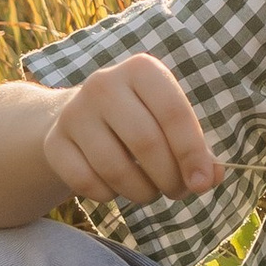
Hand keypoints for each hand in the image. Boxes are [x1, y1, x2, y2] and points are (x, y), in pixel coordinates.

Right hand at [39, 53, 223, 208]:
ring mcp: (74, 112)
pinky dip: (108, 195)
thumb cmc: (141, 120)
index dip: (192, 153)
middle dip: (169, 178)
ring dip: (141, 192)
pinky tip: (115, 186)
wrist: (81, 118)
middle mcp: (104, 84)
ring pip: (115, 168)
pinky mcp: (54, 141)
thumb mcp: (170, 123)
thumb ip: (198, 150)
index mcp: (142, 70)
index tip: (202, 182)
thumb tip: (211, 176)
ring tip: (150, 191)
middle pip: (145, 143)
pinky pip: (86, 182)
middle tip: (178, 192)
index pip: (173, 112)